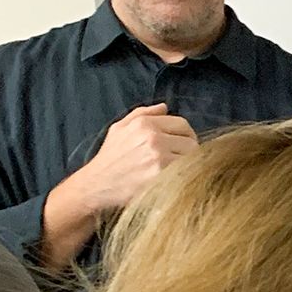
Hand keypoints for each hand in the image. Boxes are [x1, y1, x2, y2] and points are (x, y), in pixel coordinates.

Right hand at [76, 103, 198, 214]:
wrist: (99, 183)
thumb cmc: (111, 157)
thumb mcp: (120, 128)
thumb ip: (142, 114)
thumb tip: (164, 107)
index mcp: (145, 124)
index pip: (183, 125)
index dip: (186, 134)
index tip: (183, 144)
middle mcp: (154, 139)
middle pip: (192, 143)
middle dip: (189, 151)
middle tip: (181, 159)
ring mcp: (160, 159)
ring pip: (192, 160)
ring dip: (188, 165)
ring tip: (176, 170)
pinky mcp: (163, 178)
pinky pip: (187, 175)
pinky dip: (185, 178)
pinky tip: (175, 180)